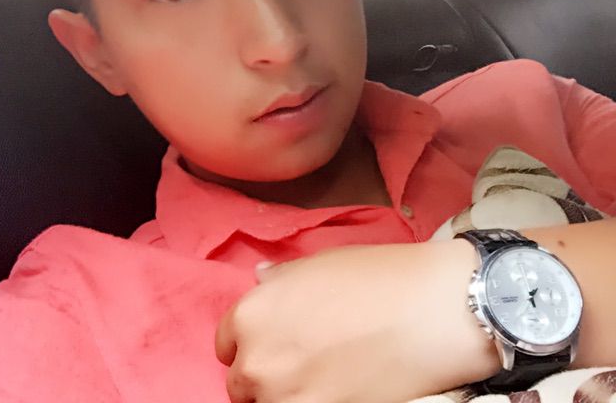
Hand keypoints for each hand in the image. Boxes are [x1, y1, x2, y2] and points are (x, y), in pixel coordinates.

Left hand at [215, 241, 499, 402]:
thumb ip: (280, 280)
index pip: (227, 342)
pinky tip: (339, 386)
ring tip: (324, 374)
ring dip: (288, 392)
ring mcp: (285, 398)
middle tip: (304, 359)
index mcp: (251, 314)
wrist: (428, 311)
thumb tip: (260, 280)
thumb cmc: (374, 278)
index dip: (253, 339)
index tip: (275, 340)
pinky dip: (312, 401)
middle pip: (244, 381)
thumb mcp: (317, 265)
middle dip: (267, 370)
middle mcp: (257, 361)